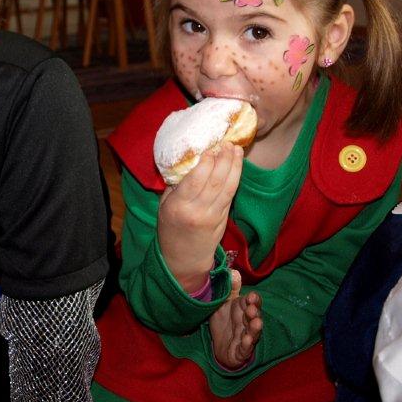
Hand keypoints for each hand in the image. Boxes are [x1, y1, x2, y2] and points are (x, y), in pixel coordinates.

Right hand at [157, 143, 242, 291]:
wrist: (183, 259)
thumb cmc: (170, 228)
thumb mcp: (164, 206)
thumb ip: (176, 185)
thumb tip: (190, 160)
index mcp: (178, 206)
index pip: (196, 180)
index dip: (206, 162)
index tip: (210, 146)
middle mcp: (197, 211)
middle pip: (216, 181)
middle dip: (224, 159)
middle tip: (227, 142)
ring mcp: (213, 215)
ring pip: (228, 187)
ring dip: (234, 166)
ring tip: (236, 149)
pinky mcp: (223, 218)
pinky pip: (231, 194)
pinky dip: (235, 177)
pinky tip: (237, 165)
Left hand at [209, 269, 262, 368]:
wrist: (218, 345)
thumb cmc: (224, 321)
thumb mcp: (223, 304)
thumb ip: (230, 290)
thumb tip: (233, 272)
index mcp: (244, 309)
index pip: (252, 302)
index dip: (253, 299)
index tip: (251, 296)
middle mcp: (247, 322)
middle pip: (254, 316)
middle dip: (254, 312)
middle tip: (251, 309)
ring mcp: (246, 336)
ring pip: (254, 332)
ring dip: (255, 328)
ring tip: (256, 323)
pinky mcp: (241, 351)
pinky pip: (245, 348)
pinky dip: (247, 344)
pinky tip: (247, 340)